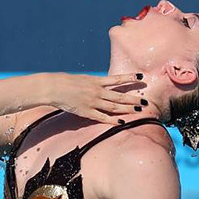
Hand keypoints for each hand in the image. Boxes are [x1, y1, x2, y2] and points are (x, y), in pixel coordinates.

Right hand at [34, 72, 149, 123]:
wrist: (52, 88)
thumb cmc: (63, 82)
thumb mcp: (81, 79)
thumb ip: (91, 83)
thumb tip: (99, 84)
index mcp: (95, 81)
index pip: (116, 79)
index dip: (129, 78)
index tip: (141, 77)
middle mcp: (96, 91)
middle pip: (119, 95)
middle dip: (133, 99)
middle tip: (145, 101)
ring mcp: (92, 102)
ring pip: (114, 106)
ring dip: (127, 109)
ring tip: (138, 110)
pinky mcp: (86, 111)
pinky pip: (102, 117)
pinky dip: (112, 120)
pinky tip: (121, 122)